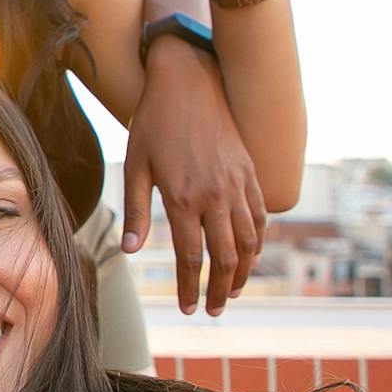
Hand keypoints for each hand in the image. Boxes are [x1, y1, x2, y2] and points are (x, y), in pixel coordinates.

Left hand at [122, 39, 266, 314]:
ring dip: (244, 271)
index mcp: (184, 197)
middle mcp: (217, 195)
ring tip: (232, 290)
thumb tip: (131, 251)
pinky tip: (250, 254)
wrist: (188, 80)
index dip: (189, 287)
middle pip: (226, 256)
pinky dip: (258, 241)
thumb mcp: (136, 165)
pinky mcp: (250, 170)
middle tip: (213, 310)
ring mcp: (238, 183)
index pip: (191, 257)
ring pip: (250, 240)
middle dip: (220, 289)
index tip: (187, 308)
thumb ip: (137, 210)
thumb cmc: (153, 122)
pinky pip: (261, 215)